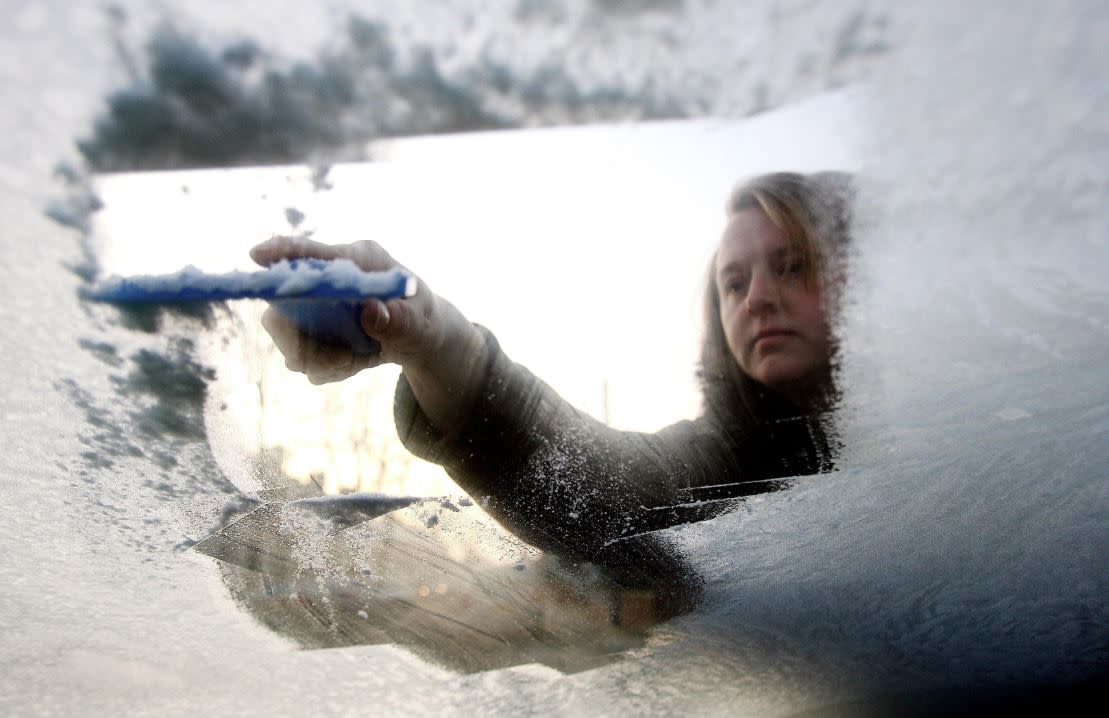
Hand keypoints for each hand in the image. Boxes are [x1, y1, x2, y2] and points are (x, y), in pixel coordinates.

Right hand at [250, 236, 486, 432]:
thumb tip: (370, 311)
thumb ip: (398, 318)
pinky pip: (304, 357)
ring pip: (289, 335)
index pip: (314, 252)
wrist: (420, 336)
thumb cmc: (422, 317)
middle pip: (285, 301)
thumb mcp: (419, 320)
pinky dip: (325, 367)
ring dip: (315, 357)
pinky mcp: (315, 330)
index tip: (256, 255)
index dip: (282, 251)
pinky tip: (352, 363)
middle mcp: (331, 279)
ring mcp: (318, 304)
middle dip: (298, 336)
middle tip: (332, 359)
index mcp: (358, 260)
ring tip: (352, 362)